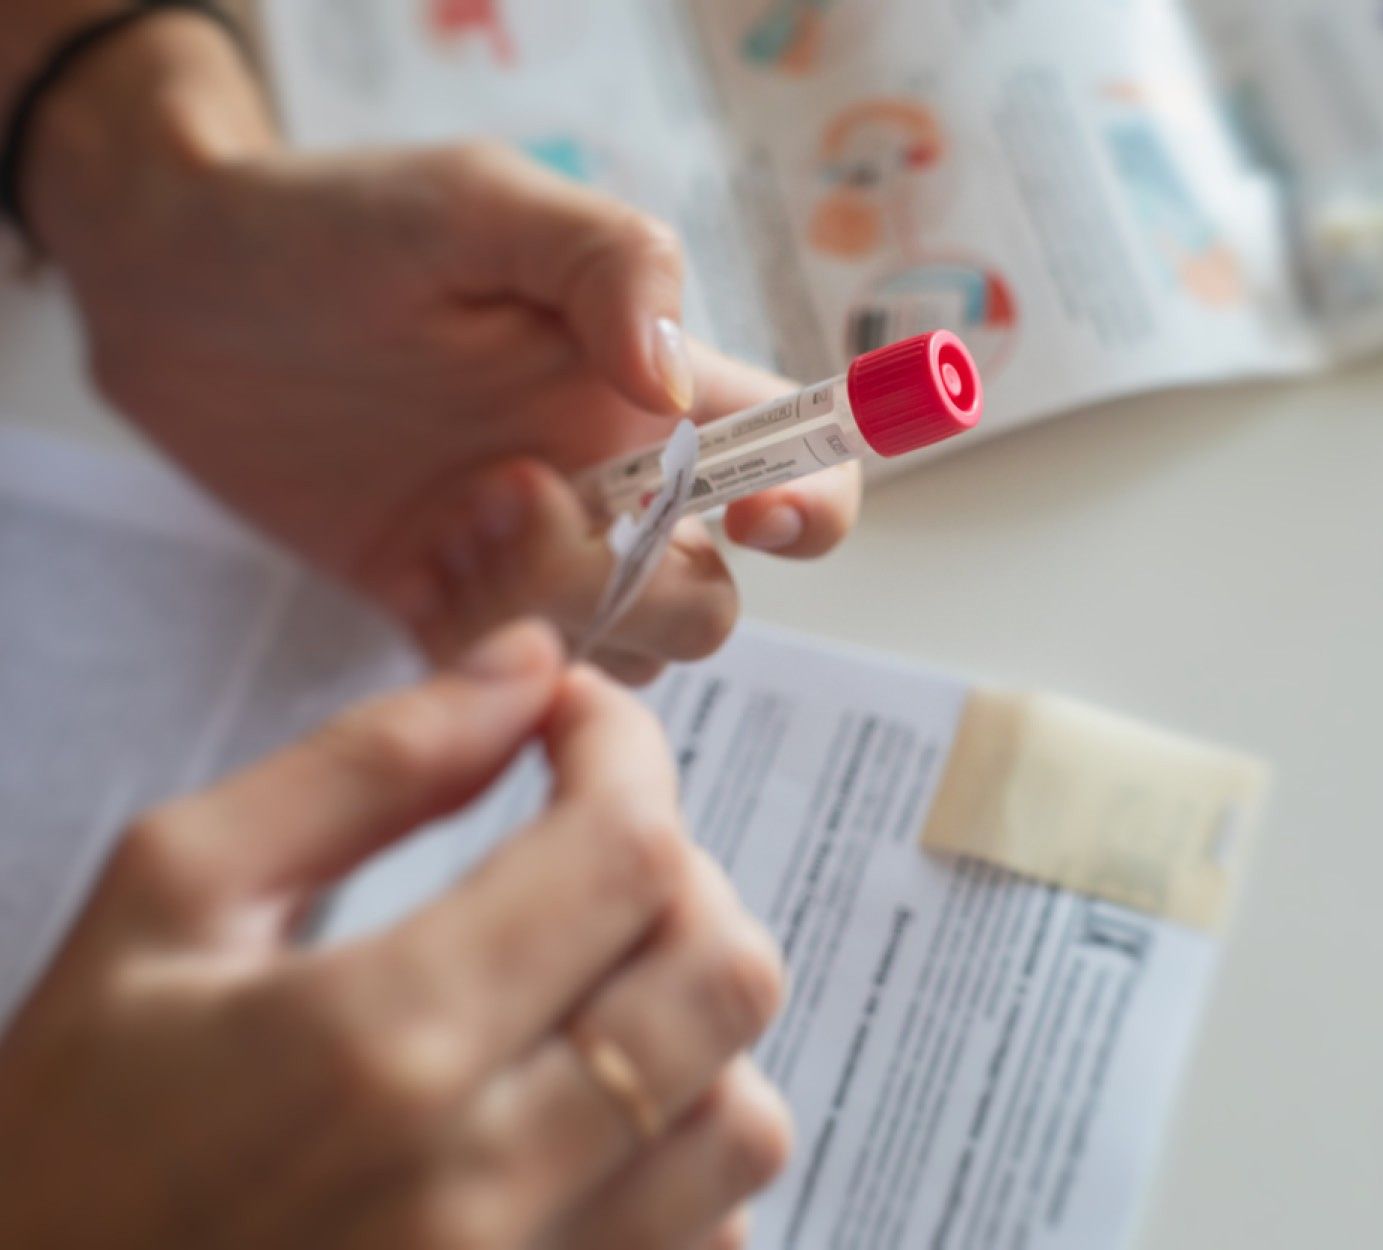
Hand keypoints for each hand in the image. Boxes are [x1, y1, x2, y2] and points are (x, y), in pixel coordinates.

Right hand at [0, 623, 789, 1247]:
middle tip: (587, 846)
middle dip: (678, 870)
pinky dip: (680, 1148)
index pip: (627, 851)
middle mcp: (484, 1179)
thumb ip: (363, 770)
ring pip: (745, 1115)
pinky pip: (713, 1236)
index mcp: (378, 1039)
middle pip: (722, 973)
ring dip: (693, 1018)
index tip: (581, 721)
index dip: (628, 750)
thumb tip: (525, 667)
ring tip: (592, 983)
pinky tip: (586, 1109)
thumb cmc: (73, 1132)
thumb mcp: (169, 903)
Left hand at [24, 13, 859, 676]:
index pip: (798, 460)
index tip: (755, 518)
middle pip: (711, 596)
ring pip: (619, 654)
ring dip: (550, 614)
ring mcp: (532, 554)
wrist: (174, 291)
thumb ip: (611, 264)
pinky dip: (480, 657)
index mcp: (654, 386)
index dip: (812, 505)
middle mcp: (612, 480)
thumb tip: (679, 382)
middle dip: (645, 585)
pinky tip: (412, 566)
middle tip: (521, 493)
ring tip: (449, 518)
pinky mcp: (448, 607)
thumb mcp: (484, 203)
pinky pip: (510, 682)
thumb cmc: (337, 221)